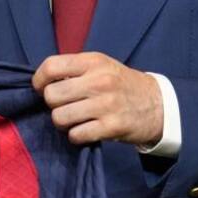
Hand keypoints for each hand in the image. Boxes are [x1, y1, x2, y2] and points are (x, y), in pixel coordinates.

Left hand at [32, 52, 162, 145]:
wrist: (158, 105)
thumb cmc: (121, 84)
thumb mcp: (101, 66)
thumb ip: (74, 69)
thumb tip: (42, 82)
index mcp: (93, 61)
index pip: (51, 66)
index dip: (39, 80)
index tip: (41, 88)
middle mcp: (99, 81)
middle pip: (51, 95)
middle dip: (52, 104)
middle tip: (63, 106)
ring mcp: (106, 104)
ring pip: (60, 117)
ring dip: (62, 122)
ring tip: (73, 120)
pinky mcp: (112, 127)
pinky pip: (76, 135)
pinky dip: (76, 136)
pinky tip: (85, 130)